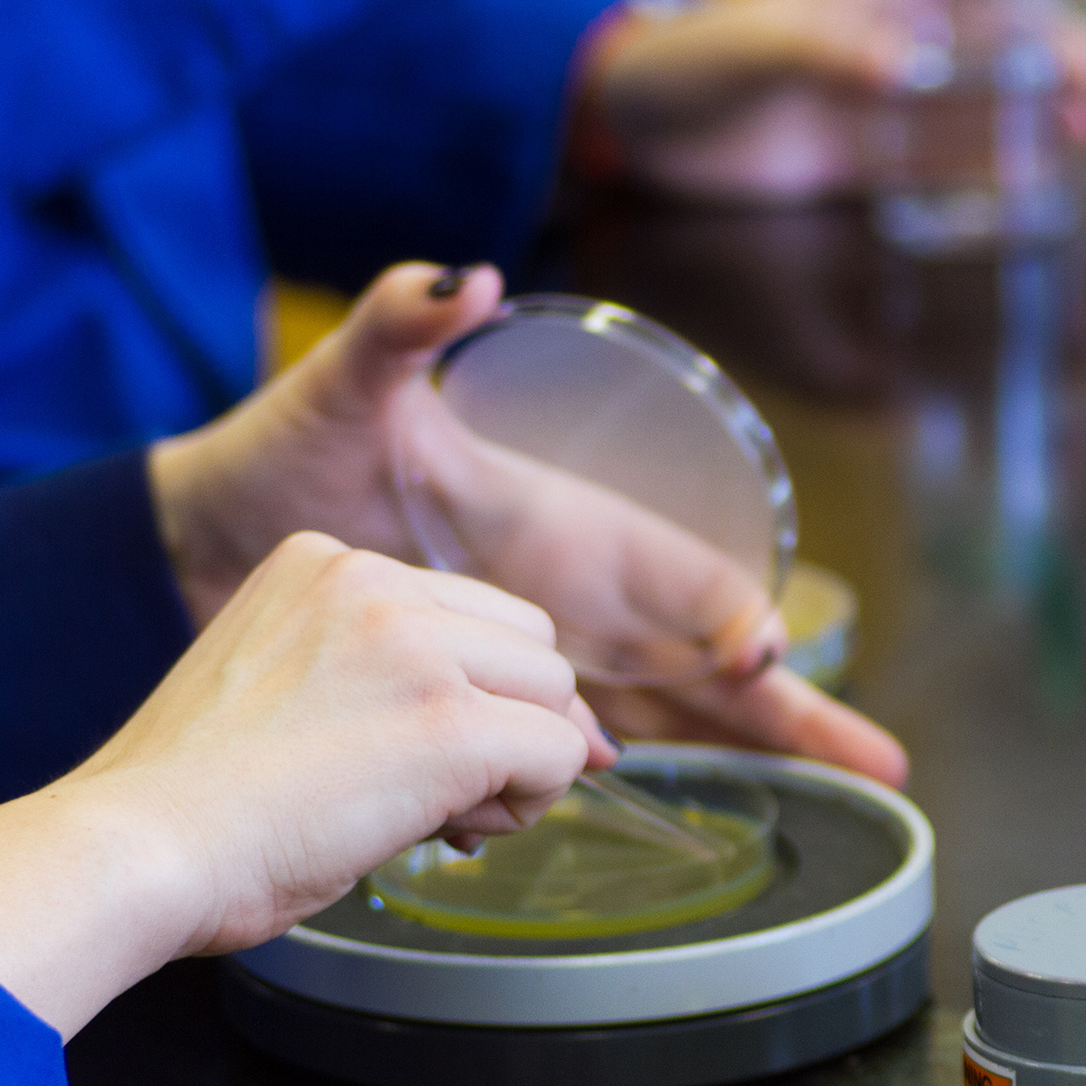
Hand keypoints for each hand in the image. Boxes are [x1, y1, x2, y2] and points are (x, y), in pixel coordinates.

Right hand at [0, 534, 611, 1037]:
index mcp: (325, 562)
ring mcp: (414, 645)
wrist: (135, 849)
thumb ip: (405, 681)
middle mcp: (374, 581)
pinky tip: (447, 830)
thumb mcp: (295, 692)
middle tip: (429, 794)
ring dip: (518, 765)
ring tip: (430, 814)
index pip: (470, 614)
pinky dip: (527, 803)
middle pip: (530, 645)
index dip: (466, 696)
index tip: (402, 756)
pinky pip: (559, 753)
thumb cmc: (200, 804)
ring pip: (555, 695)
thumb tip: (585, 736)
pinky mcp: (448, 721)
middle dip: (505, 723)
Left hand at [148, 262, 906, 784]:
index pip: (673, 573)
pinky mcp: (493, 695)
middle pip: (703, 658)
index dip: (727, 610)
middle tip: (884, 762)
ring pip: (665, 709)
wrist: (201, 539)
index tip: (764, 652)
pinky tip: (648, 808)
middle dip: (792, 710)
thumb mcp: (342, 384)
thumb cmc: (284, 449)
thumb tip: (461, 277)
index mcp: (554, 524)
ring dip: (744, 754)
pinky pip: (575, 741)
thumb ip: (397, 328)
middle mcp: (568, 591)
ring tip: (845, 797)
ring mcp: (539, 649)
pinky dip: (607, 773)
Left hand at [585, 0, 1085, 203]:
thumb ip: (831, 51)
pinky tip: (1030, 177)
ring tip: (1084, 133)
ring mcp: (882, 106)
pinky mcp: (864, 164)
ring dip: (1030, 117)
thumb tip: (902, 71)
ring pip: (973, 107)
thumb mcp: (760, 43)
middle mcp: (890, 42)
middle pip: (987, 41)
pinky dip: (984, 172)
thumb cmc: (693, 57)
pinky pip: (938, 168)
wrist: (639, 129)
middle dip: (1045, 52)